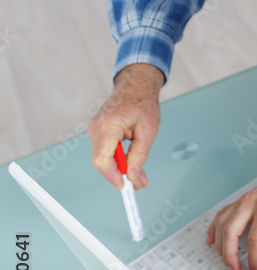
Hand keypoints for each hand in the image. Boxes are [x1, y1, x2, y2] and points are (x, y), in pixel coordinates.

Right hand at [89, 63, 163, 188]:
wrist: (136, 84)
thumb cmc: (143, 102)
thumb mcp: (148, 131)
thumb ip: (139, 155)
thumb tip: (133, 176)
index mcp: (109, 125)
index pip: (102, 158)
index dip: (111, 175)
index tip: (123, 185)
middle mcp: (97, 127)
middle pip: (101, 161)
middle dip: (118, 175)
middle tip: (138, 184)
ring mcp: (95, 128)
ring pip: (102, 157)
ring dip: (119, 168)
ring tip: (138, 175)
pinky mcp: (98, 130)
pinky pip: (104, 150)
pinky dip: (116, 159)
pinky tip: (130, 164)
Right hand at [206, 174, 256, 269]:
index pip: (255, 238)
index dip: (253, 259)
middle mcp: (250, 202)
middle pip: (230, 231)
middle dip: (229, 255)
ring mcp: (243, 201)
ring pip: (222, 223)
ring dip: (220, 245)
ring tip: (226, 261)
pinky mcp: (240, 201)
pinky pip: (221, 214)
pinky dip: (213, 228)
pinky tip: (212, 241)